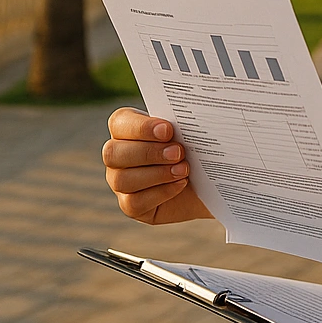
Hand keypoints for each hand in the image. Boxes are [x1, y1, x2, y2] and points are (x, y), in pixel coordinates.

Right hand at [103, 107, 213, 225]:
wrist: (207, 181)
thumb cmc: (193, 149)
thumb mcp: (189, 133)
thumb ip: (182, 123)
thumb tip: (191, 116)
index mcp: (125, 128)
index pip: (120, 122)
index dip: (141, 127)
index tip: (167, 129)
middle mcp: (116, 155)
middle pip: (114, 153)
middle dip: (148, 152)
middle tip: (178, 152)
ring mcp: (119, 182)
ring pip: (122, 179)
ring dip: (156, 174)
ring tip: (184, 169)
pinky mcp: (130, 205)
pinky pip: (134, 202)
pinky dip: (161, 192)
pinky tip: (181, 184)